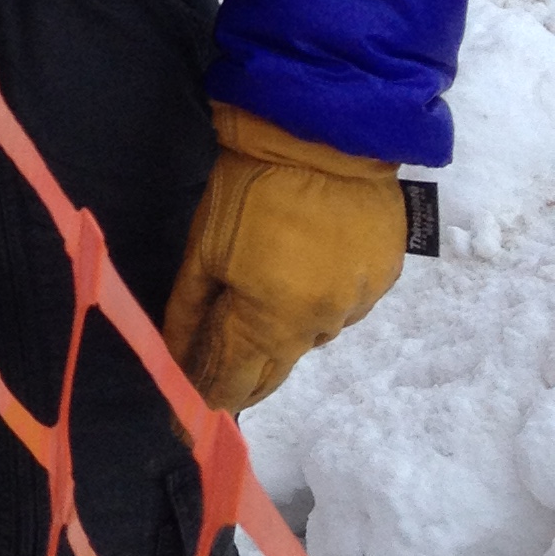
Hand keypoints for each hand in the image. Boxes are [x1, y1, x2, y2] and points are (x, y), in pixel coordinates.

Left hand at [162, 104, 408, 413]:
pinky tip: (300, 268)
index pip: (233, 382)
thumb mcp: (204, 246)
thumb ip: (190, 310)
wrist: (325, 132)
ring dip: (281, 327)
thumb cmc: (250, 184)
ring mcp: (357, 303)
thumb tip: (174, 358)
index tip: (183, 423)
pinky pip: (341, 305)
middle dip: (242, 374)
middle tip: (213, 374)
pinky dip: (315, 297)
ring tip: (260, 296)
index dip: (205, 401)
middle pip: (273, 367)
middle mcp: (320, 324)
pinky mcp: (383, 279)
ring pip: (309, 334)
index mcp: (271, 319)